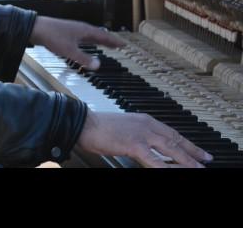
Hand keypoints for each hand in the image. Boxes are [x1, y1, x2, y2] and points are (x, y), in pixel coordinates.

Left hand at [29, 16, 124, 69]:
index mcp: (85, 30)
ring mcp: (73, 30)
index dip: (114, 41)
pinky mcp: (66, 33)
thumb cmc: (52, 36)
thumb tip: (98, 66)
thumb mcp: (70, 51)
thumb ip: (84, 59)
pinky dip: (88, 41)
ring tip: (105, 45)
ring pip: (90, 36)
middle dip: (108, 40)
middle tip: (118, 45)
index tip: (124, 44)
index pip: (104, 36)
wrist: (36, 29)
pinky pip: (82, 37)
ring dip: (98, 40)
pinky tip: (84, 45)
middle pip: (98, 34)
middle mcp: (81, 28)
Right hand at [76, 111, 212, 167]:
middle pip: (175, 139)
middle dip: (192, 151)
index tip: (197, 150)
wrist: (84, 124)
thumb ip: (137, 136)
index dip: (186, 142)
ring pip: (170, 149)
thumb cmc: (98, 127)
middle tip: (206, 159)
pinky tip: (174, 171)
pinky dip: (166, 167)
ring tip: (198, 168)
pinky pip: (155, 159)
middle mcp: (146, 124)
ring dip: (186, 160)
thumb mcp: (123, 129)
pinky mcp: (134, 144)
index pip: (170, 132)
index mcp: (144, 120)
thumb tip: (146, 148)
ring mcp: (142, 134)